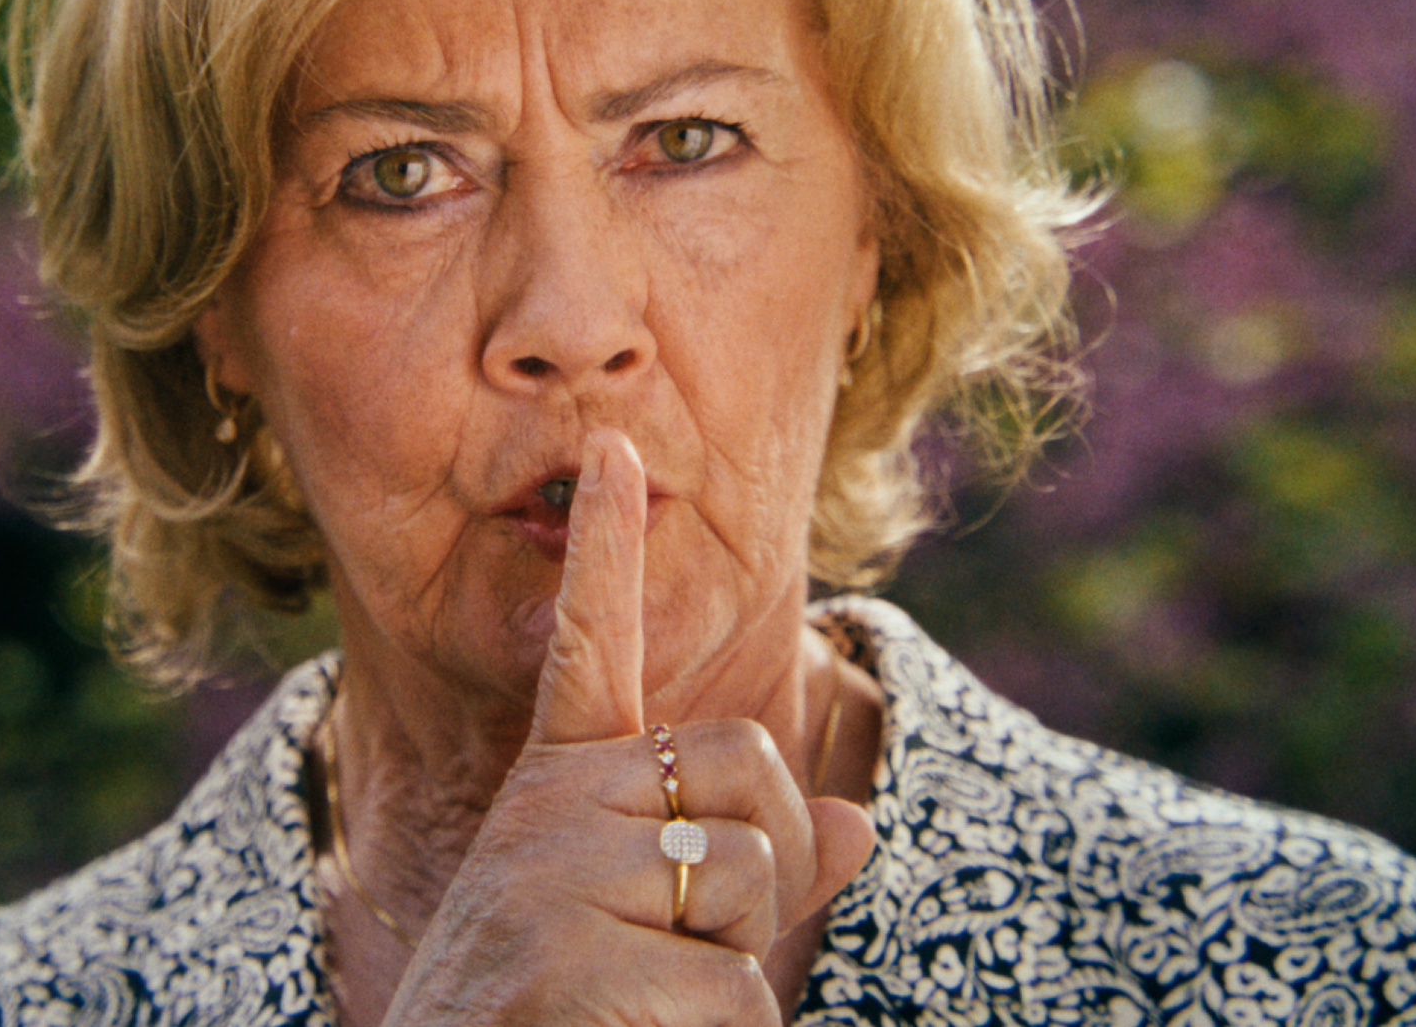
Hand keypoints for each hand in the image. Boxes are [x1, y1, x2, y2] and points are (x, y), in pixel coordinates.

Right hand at [380, 429, 876, 1025]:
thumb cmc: (557, 1016)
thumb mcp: (644, 928)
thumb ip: (755, 869)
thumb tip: (864, 825)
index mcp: (557, 792)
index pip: (587, 649)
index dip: (607, 549)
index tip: (614, 447)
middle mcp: (551, 811)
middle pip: (749, 772)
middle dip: (768, 867)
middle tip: (693, 947)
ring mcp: (559, 876)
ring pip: (751, 883)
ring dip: (733, 973)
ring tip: (636, 1007)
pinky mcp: (580, 955)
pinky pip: (736, 990)